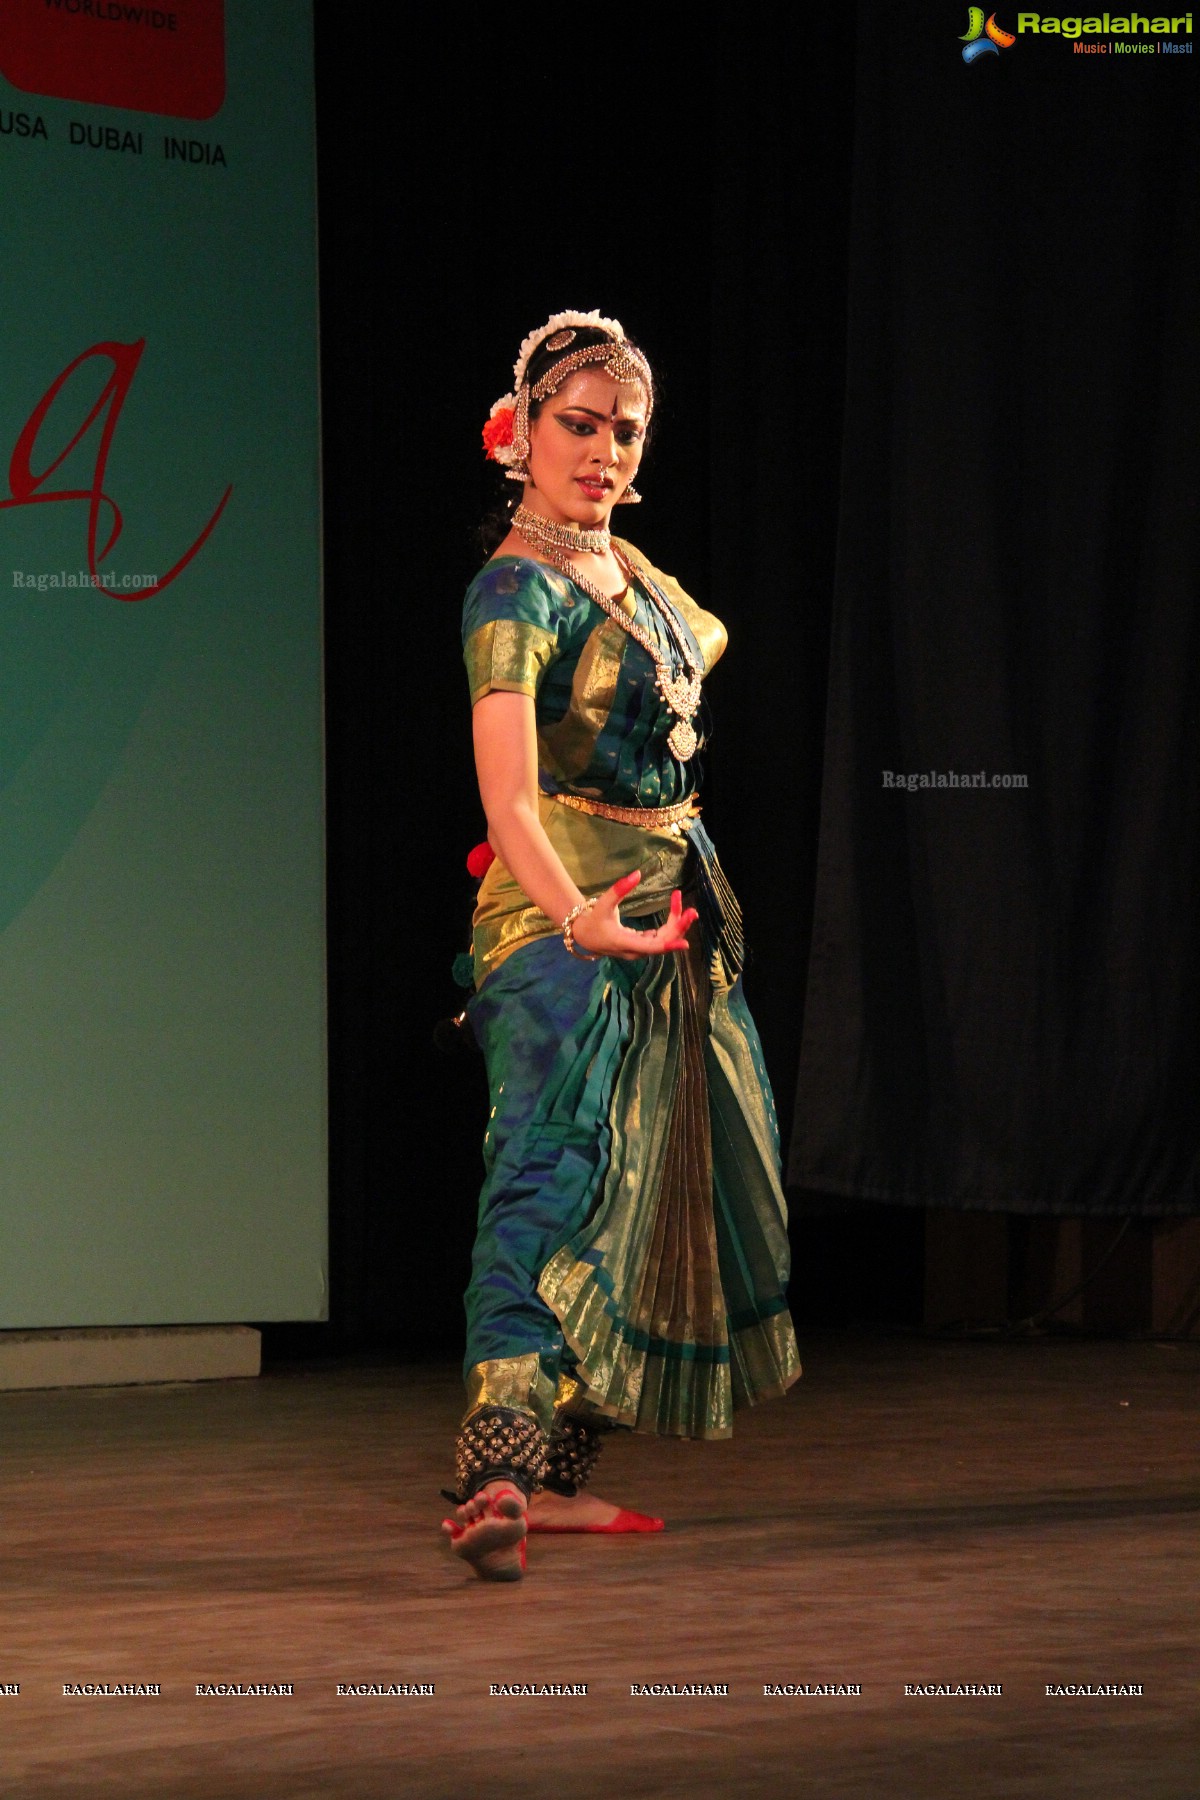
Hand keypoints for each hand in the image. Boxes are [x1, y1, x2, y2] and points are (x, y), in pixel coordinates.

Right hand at [571, 871, 697, 961]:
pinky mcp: (642, 946)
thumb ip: (619, 888)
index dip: (669, 945)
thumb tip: (637, 873)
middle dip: (679, 927)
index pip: (651, 947)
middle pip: (663, 942)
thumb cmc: (593, 919)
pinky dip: (670, 926)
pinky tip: (677, 912)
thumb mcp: (604, 903)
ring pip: (664, 940)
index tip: (685, 943)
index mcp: (625, 942)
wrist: (585, 934)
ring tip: (689, 909)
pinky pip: (661, 938)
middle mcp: (636, 951)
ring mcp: (640, 950)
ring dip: (677, 925)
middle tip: (692, 911)